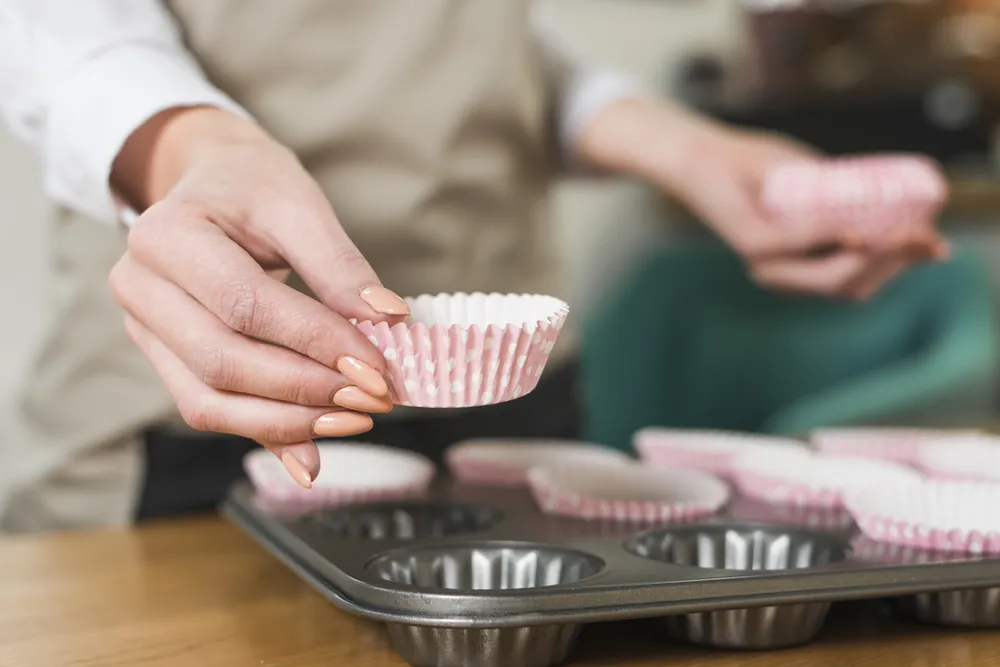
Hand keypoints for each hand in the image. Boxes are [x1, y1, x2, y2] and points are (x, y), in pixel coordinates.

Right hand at [107, 107, 407, 487]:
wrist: (206, 183)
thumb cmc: (252, 187)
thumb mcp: (299, 205)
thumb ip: (340, 265)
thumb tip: (390, 321)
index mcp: (166, 235)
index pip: (247, 305)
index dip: (316, 342)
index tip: (377, 367)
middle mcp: (139, 286)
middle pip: (223, 361)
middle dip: (306, 390)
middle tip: (374, 398)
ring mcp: (144, 329)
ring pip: (209, 400)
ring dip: (288, 422)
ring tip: (354, 419)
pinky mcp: (163, 359)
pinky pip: (209, 408)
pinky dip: (265, 430)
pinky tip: (315, 447)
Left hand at [576, 98, 948, 299]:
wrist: (704, 156)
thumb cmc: (757, 169)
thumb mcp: (813, 185)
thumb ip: (842, 200)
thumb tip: (897, 204)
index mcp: (798, 270)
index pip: (857, 282)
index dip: (900, 268)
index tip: (935, 246)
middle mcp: (781, 275)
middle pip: (852, 284)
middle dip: (897, 265)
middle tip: (928, 236)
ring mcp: (765, 262)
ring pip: (831, 275)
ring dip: (875, 258)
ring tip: (907, 233)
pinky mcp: (750, 243)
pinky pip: (798, 246)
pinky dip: (831, 239)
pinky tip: (858, 232)